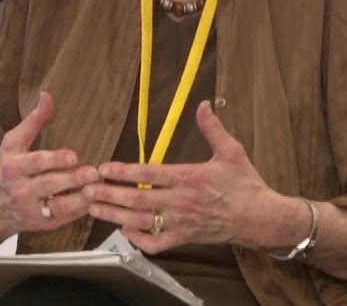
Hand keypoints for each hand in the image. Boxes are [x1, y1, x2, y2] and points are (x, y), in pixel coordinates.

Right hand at [0, 92, 99, 240]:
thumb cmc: (6, 170)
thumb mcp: (13, 144)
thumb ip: (33, 121)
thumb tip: (47, 95)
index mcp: (12, 167)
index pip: (34, 163)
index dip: (54, 160)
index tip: (73, 156)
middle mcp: (20, 190)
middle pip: (48, 185)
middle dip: (71, 179)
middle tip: (92, 172)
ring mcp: (32, 210)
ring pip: (58, 206)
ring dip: (79, 198)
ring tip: (96, 188)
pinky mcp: (44, 224)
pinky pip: (65, 218)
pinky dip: (80, 210)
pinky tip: (94, 199)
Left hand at [84, 101, 286, 253]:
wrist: (260, 218)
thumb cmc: (245, 184)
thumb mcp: (231, 151)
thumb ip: (212, 128)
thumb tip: (204, 103)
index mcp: (189, 177)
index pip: (149, 173)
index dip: (123, 171)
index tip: (103, 168)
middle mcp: (180, 202)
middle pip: (137, 199)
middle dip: (108, 194)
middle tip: (86, 189)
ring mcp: (180, 223)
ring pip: (140, 222)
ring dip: (114, 215)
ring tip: (92, 208)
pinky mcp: (184, 239)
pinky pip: (156, 244)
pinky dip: (137, 239)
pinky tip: (124, 230)